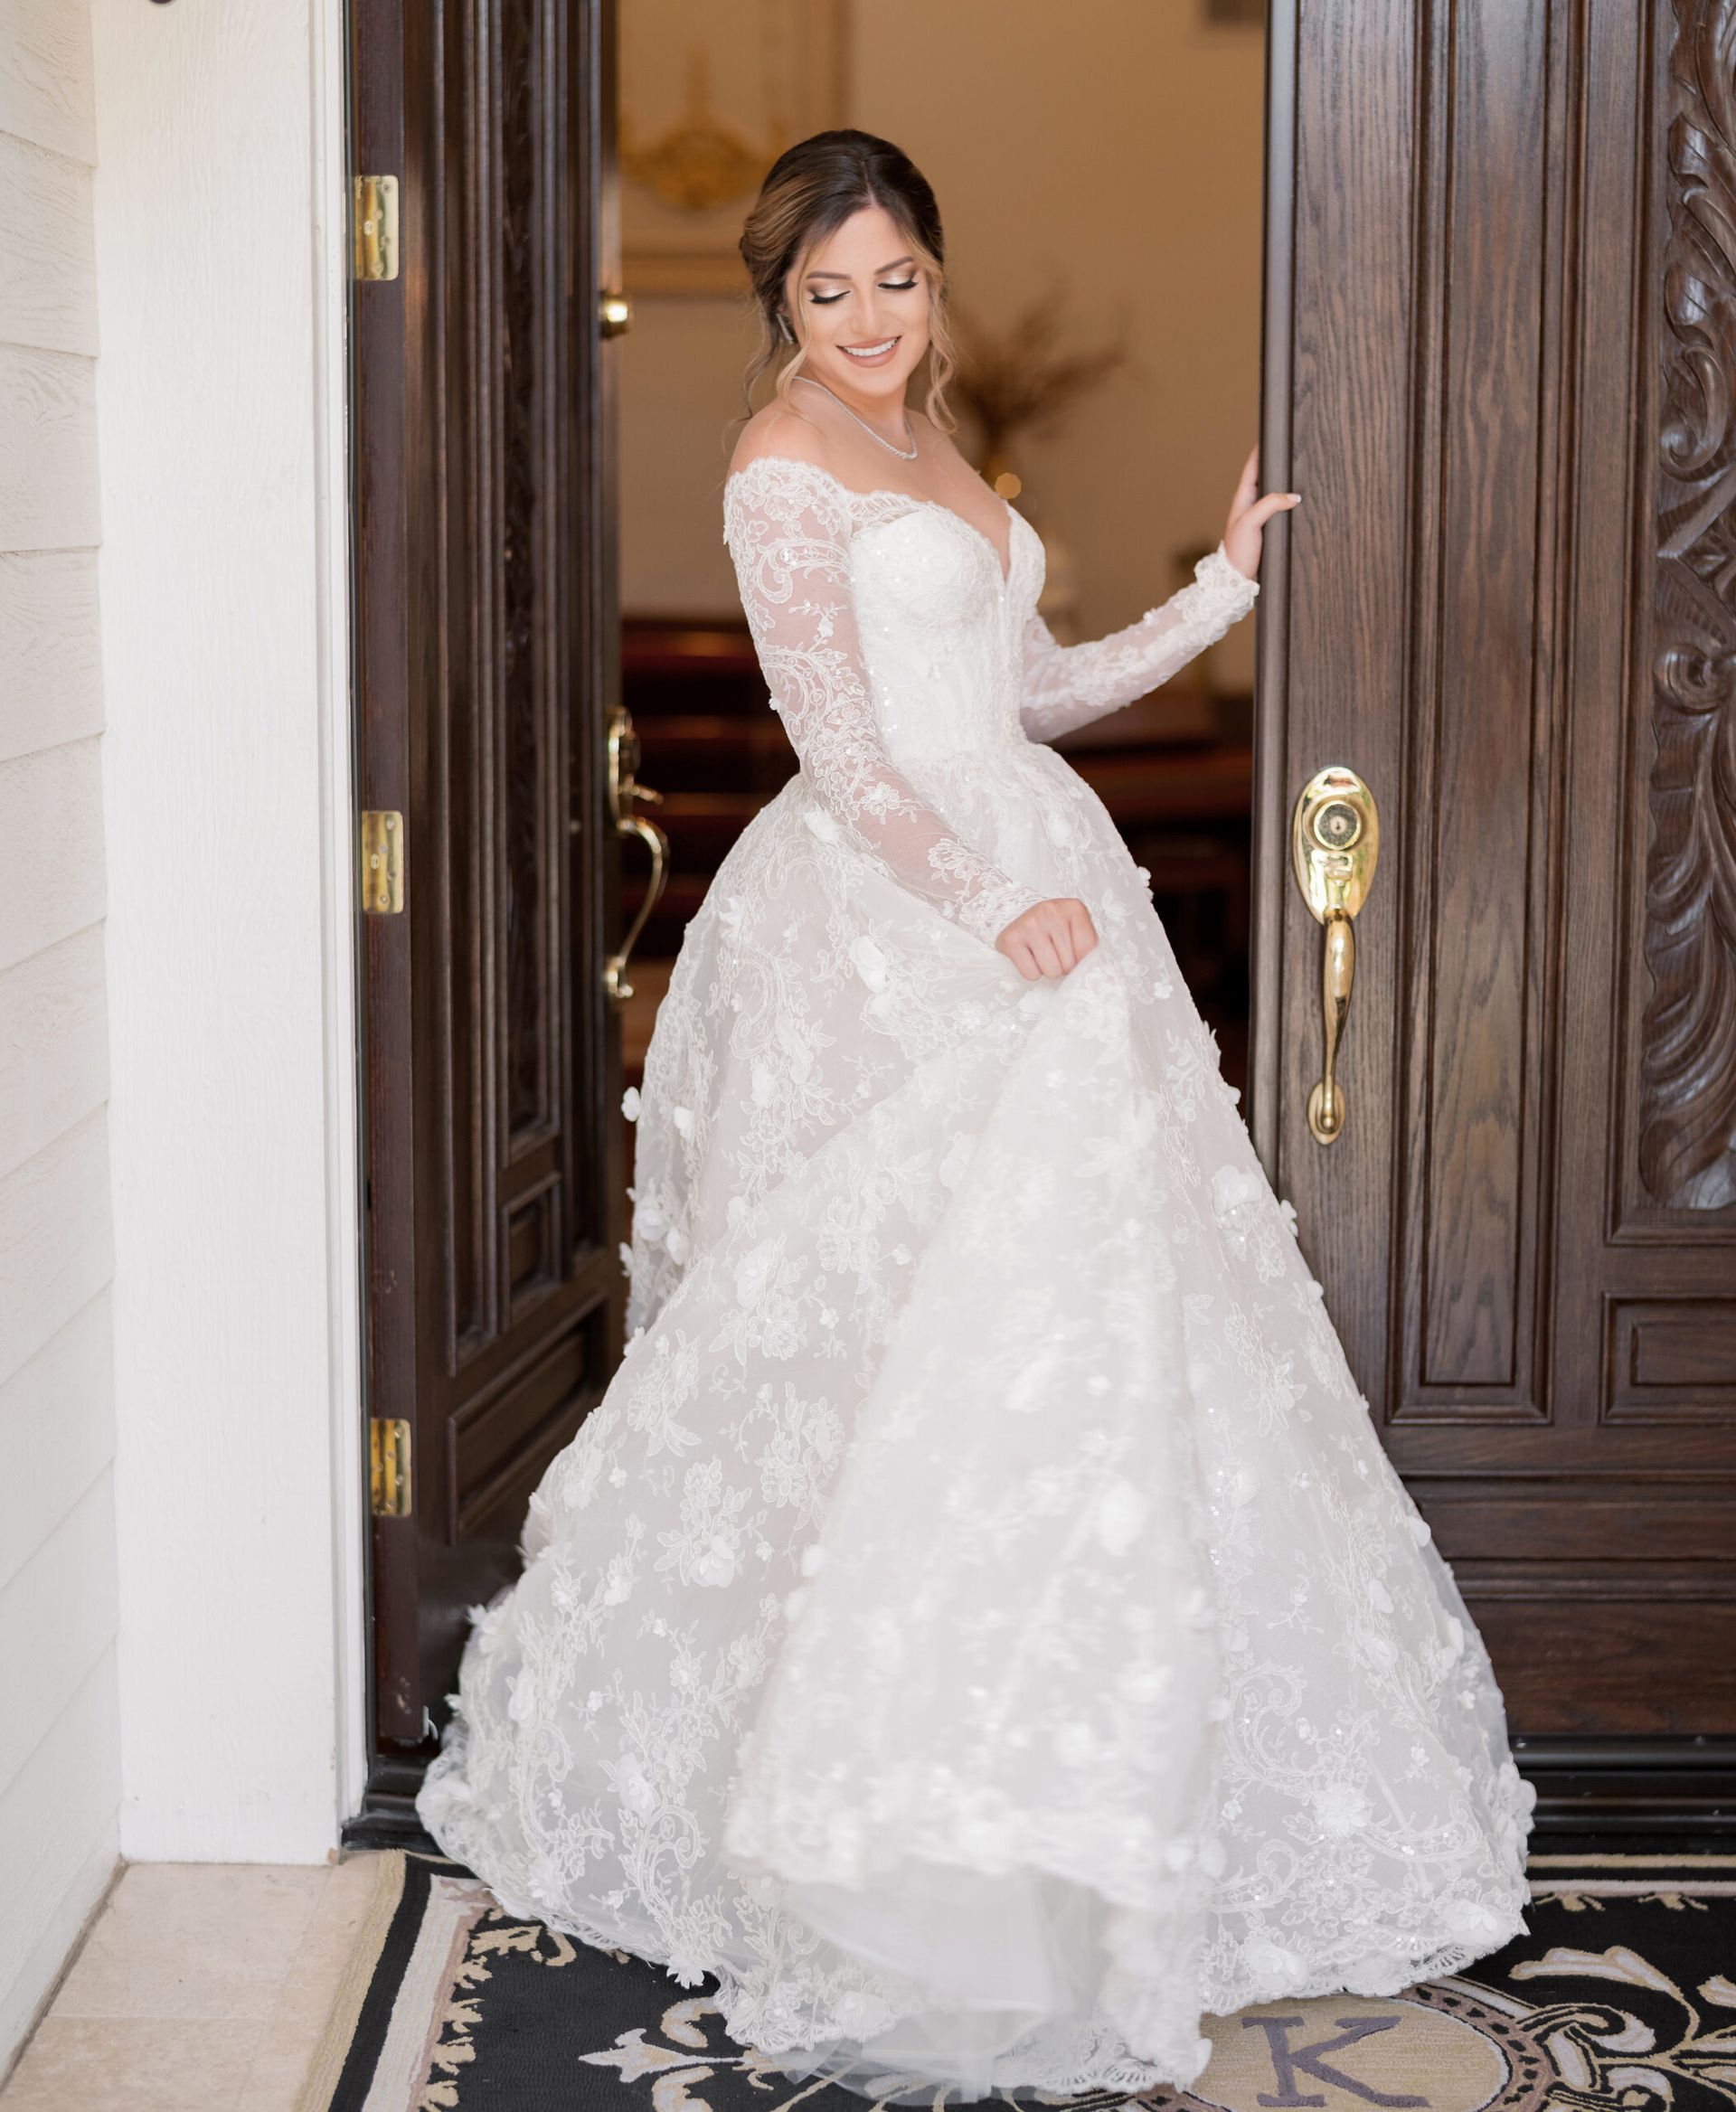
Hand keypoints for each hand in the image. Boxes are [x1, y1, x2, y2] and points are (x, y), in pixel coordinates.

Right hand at [995, 897, 1098, 980]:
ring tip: (1041, 952)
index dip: (1080, 959)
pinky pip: (1031, 974)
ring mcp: (1030, 924)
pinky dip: (1031, 971)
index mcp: (1074, 908)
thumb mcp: (1076, 928)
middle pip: (1069, 964)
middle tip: (1053, 950)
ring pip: (1051, 972)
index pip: (1088, 951)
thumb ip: (1088, 946)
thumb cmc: (1052, 926)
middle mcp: (1051, 912)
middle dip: (1063, 965)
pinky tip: (1028, 954)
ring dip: (1047, 969)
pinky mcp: (1011, 939)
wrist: (1016, 911)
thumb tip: (1090, 973)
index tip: (1070, 949)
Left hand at [1222, 444, 1299, 580]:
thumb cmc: (1238, 553)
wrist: (1236, 583)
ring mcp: (1260, 518)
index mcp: (1243, 498)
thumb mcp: (1251, 524)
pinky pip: (1281, 511)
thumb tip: (1294, 496)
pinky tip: (1302, 502)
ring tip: (1302, 470)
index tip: (1273, 434)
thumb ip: (1270, 505)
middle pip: (1267, 478)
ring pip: (1275, 494)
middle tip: (1294, 449)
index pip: (1253, 467)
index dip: (1262, 450)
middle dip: (1279, 465)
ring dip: (1286, 485)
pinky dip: (1290, 504)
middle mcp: (1251, 505)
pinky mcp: (1268, 531)